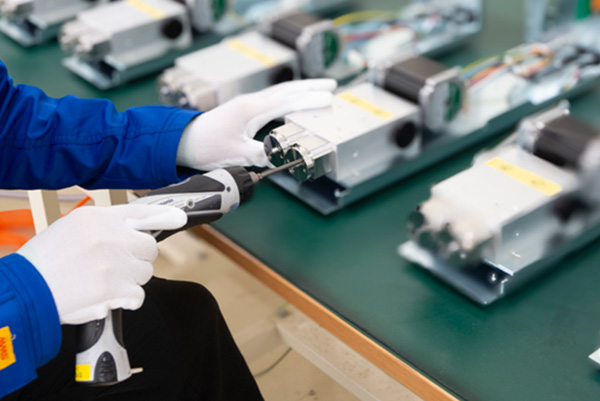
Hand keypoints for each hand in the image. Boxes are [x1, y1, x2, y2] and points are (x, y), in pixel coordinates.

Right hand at [17, 205, 186, 324]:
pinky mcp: (114, 288)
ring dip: (130, 281)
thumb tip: (135, 231)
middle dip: (138, 260)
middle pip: (149, 247)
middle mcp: (109, 236)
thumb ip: (104, 227)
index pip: (139, 212)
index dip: (163, 216)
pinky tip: (107, 298)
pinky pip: (138, 295)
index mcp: (96, 218)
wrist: (25, 291)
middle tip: (115, 268)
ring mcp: (113, 261)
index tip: (179, 218)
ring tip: (102, 282)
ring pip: (146, 272)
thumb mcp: (71, 230)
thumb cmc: (45, 263)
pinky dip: (127, 301)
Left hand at [176, 78, 337, 170]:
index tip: (328, 99)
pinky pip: (271, 100)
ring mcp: (246, 105)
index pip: (286, 102)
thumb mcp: (235, 154)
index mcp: (250, 110)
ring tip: (318, 90)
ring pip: (279, 93)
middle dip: (310, 87)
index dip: (309, 101)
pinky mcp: (243, 111)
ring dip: (300, 90)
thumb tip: (278, 156)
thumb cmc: (205, 146)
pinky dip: (287, 98)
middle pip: (286, 91)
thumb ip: (258, 154)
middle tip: (332, 85)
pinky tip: (292, 102)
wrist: (182, 141)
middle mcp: (250, 103)